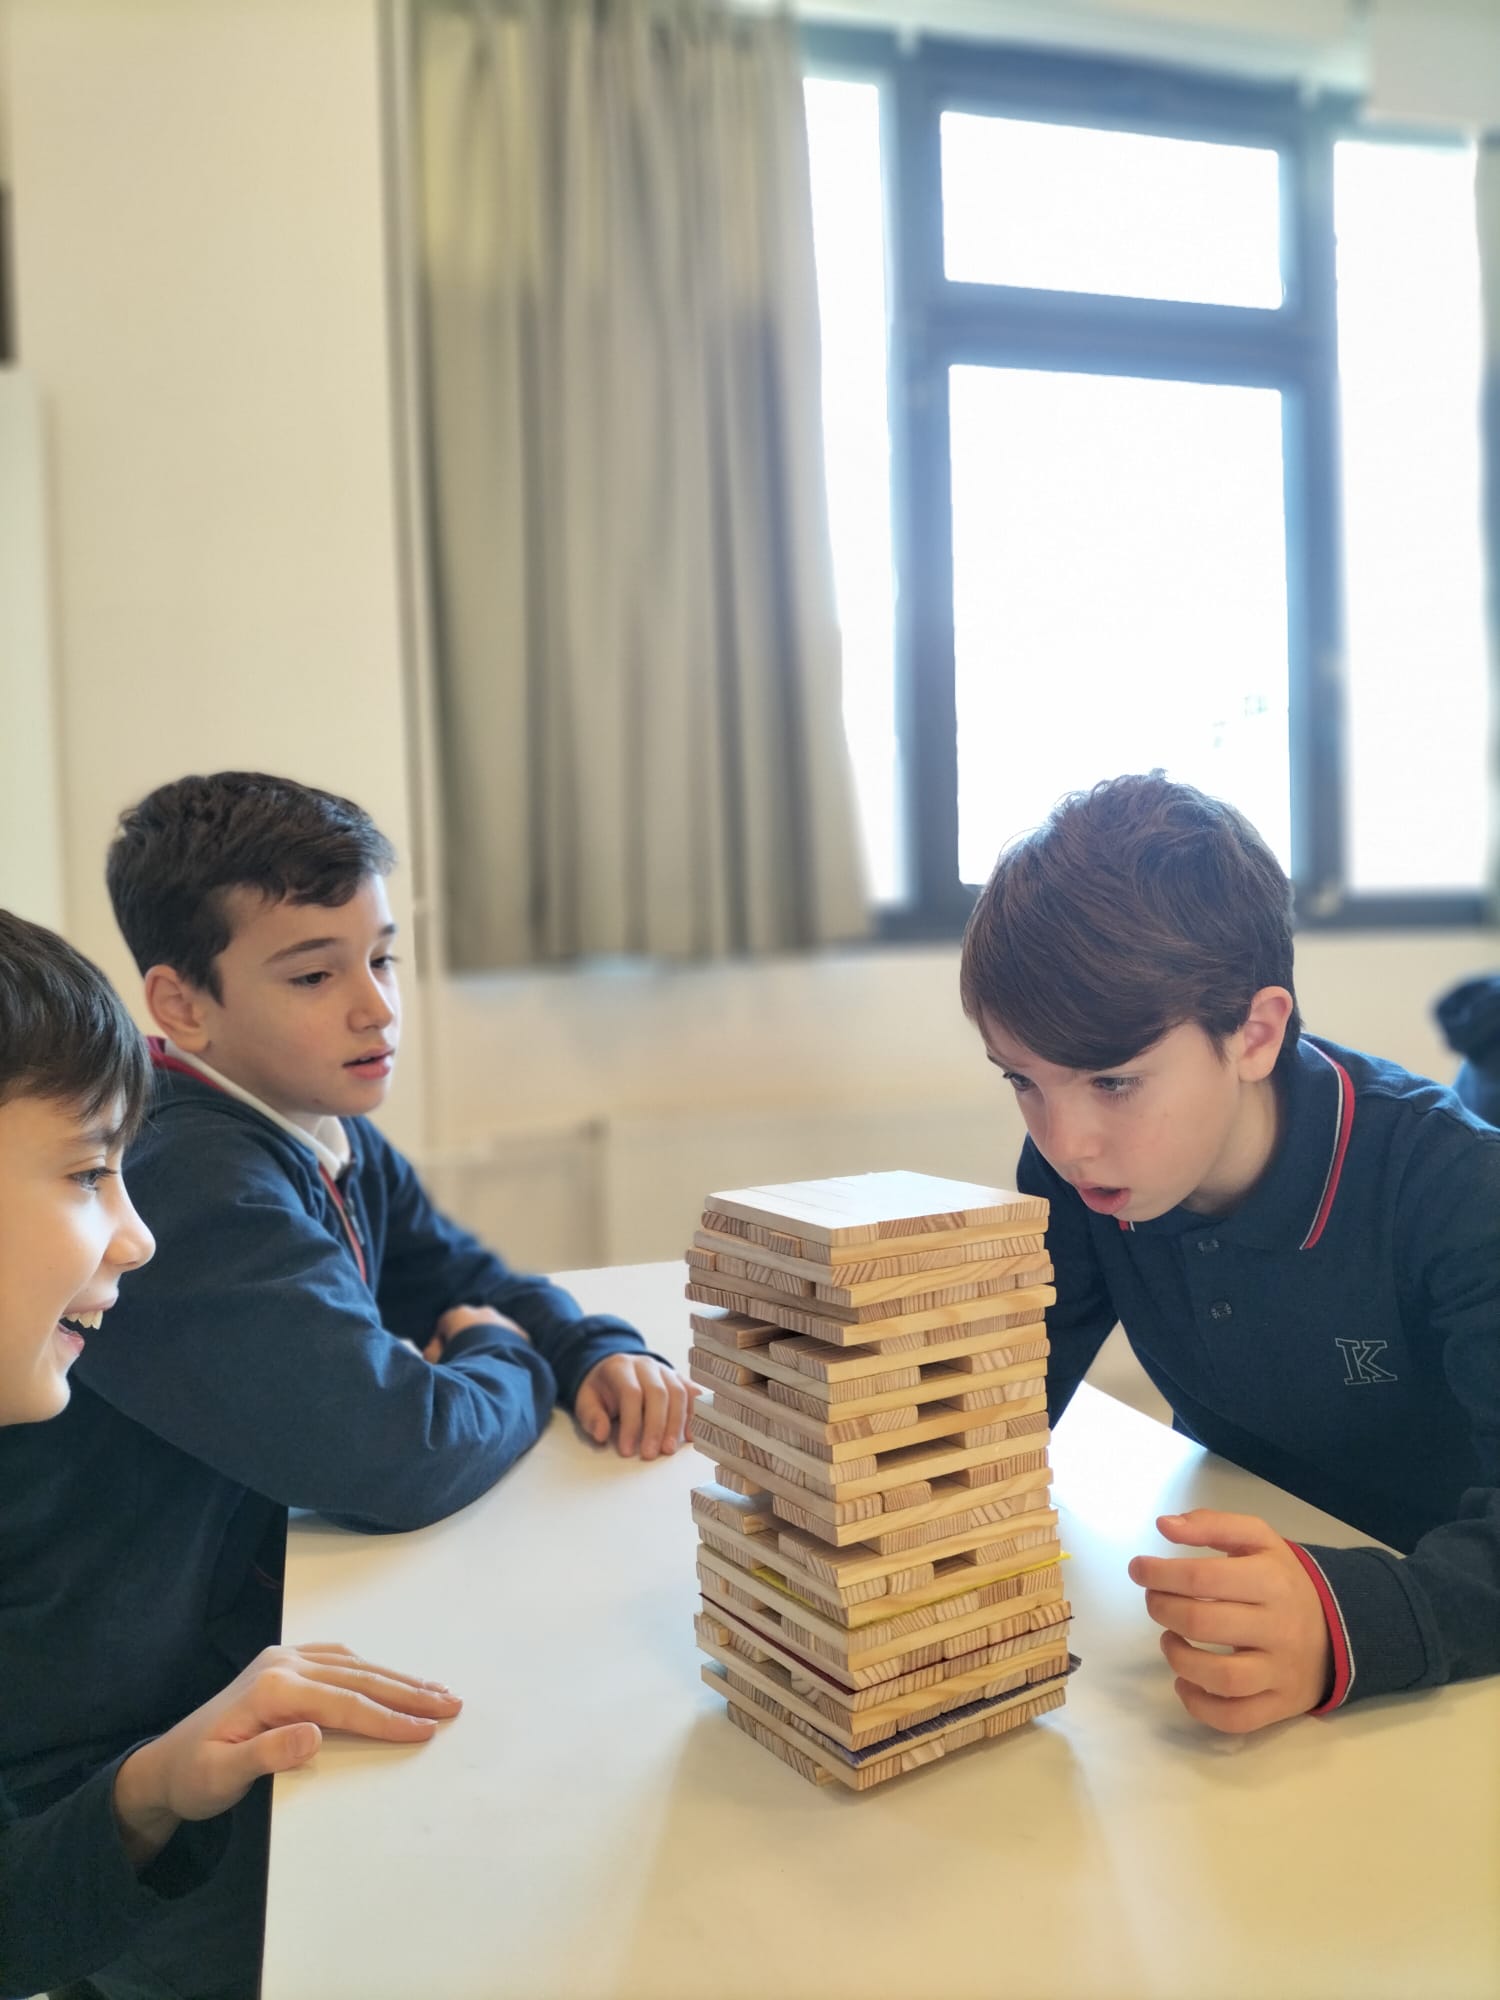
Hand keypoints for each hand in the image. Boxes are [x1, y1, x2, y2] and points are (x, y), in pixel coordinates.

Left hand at [111, 1642, 461, 1867]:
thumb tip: (315, 1735)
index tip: (426, 1730)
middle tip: (452, 1703)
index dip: (387, 1718)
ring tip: (437, 1689)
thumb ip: (268, 1756)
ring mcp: (284, 1659)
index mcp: (272, 1688)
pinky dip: (372, 1668)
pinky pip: (339, 1659)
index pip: (344, 1703)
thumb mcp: (223, 1777)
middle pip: (358, 1677)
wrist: (164, 1766)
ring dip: (397, 1676)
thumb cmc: (195, 1778)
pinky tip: (390, 1675)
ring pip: (354, 1664)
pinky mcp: (284, 1664)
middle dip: (408, 1691)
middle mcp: (282, 1663)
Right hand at [423, 1303, 528, 1361]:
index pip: (445, 1325)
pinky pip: (510, 1342)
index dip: (441, 1344)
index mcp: (459, 1314)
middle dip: (466, 1342)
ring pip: (492, 1333)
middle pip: (470, 1327)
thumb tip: (432, 1351)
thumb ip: (431, 1353)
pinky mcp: (520, 1334)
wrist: (496, 1367)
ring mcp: (503, 1321)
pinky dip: (505, 1352)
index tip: (442, 1360)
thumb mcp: (436, 1360)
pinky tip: (501, 1369)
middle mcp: (482, 1312)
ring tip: (484, 1368)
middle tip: (464, 1364)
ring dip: (487, 1345)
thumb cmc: (460, 1363)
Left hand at [574, 1352, 699, 1460]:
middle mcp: (646, 1365)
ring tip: (668, 1450)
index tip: (626, 1450)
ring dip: (676, 1424)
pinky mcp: (679, 1379)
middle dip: (656, 1427)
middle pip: (658, 1393)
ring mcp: (665, 1370)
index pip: (631, 1393)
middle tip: (650, 1454)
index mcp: (621, 1367)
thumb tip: (601, 1435)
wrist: (614, 1369)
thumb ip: (591, 1417)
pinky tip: (690, 1436)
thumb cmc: (601, 1390)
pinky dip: (695, 1414)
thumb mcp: (586, 1401)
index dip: (631, 1423)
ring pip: (678, 1393)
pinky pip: (693, 1393)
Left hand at [1128, 1511, 1331, 1733]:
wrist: (1341, 1627)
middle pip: (1204, 1624)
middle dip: (1163, 1609)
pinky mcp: (1281, 1705)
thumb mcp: (1258, 1539)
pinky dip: (1200, 1707)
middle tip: (1154, 1600)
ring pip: (1221, 1677)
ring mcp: (1281, 1672)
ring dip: (1179, 1659)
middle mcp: (1279, 1627)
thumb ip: (1212, 1525)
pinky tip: (1185, 1682)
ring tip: (1169, 1639)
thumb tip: (1164, 1525)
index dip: (1159, 1573)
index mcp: (1272, 1580)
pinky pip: (1236, 1719)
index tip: (1138, 1568)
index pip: (1203, 1577)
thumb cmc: (1282, 1580)